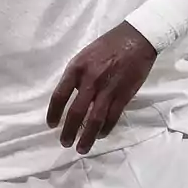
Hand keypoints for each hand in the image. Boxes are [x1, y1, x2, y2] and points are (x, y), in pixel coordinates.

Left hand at [46, 22, 156, 153]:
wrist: (135, 39)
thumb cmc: (107, 46)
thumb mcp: (84, 55)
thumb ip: (76, 75)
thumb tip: (69, 96)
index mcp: (76, 68)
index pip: (59, 95)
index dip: (53, 113)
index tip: (51, 124)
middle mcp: (90, 80)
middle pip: (76, 112)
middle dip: (68, 131)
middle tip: (64, 143)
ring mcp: (107, 89)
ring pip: (94, 120)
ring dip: (87, 137)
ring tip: (81, 148)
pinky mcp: (123, 95)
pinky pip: (112, 118)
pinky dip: (105, 130)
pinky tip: (100, 135)